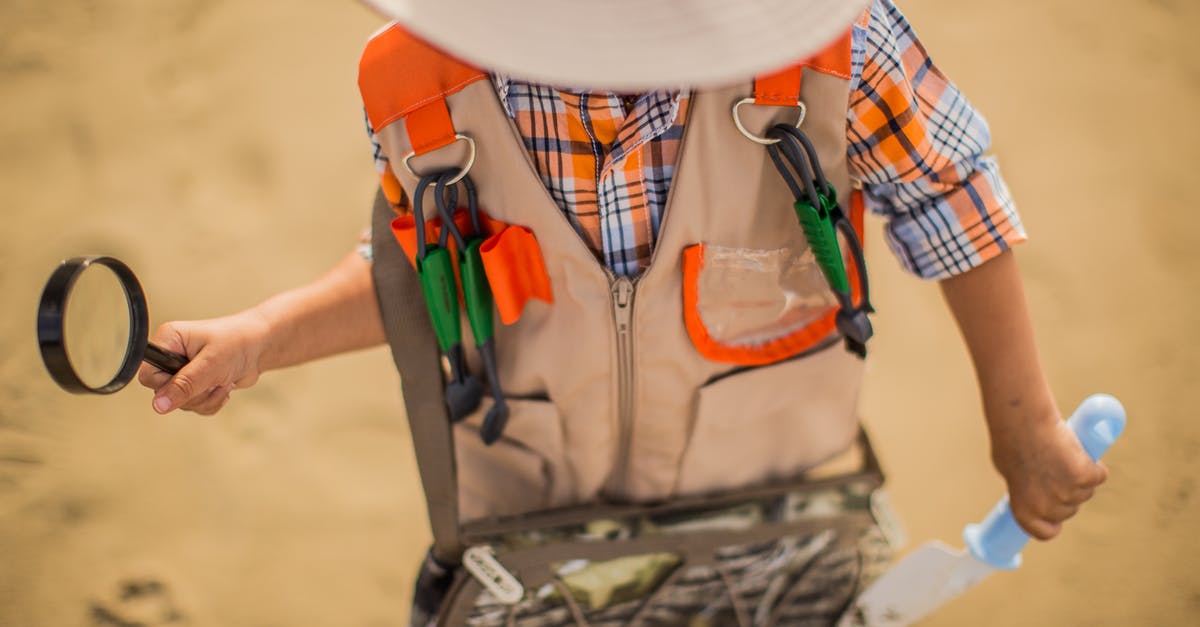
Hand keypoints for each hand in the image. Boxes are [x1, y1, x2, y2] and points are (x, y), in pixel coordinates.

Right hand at [137, 310, 270, 415]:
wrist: (262, 346)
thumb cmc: (238, 343)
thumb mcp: (211, 364)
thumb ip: (184, 385)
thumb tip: (158, 406)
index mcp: (168, 341)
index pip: (147, 374)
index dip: (166, 386)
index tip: (190, 383)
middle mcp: (170, 355)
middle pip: (163, 394)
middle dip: (192, 394)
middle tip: (213, 380)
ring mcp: (182, 371)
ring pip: (180, 403)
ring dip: (205, 399)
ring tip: (223, 380)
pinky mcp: (195, 384)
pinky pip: (194, 406)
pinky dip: (212, 402)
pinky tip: (224, 386)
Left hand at [991, 413, 1108, 539]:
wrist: (1022, 422)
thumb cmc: (1011, 441)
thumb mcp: (1008, 472)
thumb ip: (1024, 486)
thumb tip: (1033, 488)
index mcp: (1023, 511)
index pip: (1044, 532)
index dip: (1053, 524)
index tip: (1056, 517)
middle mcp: (1046, 508)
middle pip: (1070, 509)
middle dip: (1067, 493)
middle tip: (1056, 470)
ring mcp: (1066, 493)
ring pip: (1086, 492)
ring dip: (1081, 478)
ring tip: (1063, 456)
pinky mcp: (1084, 476)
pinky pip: (1099, 476)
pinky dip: (1095, 466)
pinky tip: (1082, 453)